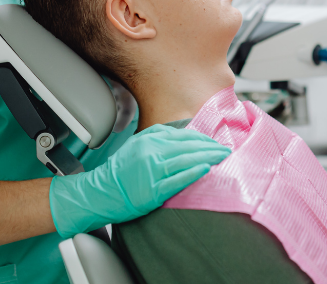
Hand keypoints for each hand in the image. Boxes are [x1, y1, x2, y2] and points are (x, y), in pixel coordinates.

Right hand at [49, 124, 230, 236]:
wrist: (100, 192)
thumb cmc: (121, 171)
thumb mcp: (138, 145)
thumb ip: (159, 137)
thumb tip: (185, 134)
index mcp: (149, 140)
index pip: (184, 136)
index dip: (204, 139)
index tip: (216, 142)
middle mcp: (151, 153)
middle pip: (189, 147)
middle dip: (210, 147)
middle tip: (226, 150)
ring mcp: (152, 171)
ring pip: (186, 160)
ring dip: (208, 158)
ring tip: (222, 158)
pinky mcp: (152, 190)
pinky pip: (177, 180)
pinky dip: (193, 173)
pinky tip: (206, 169)